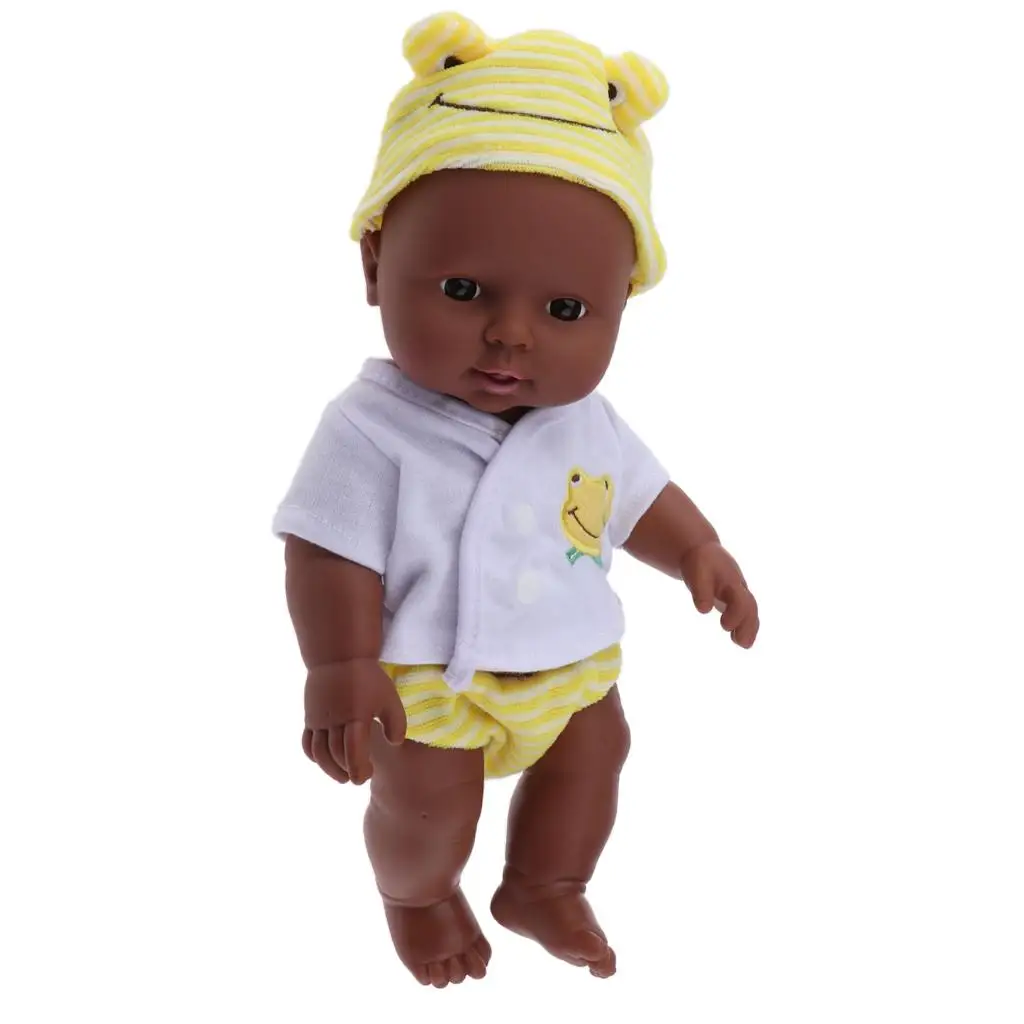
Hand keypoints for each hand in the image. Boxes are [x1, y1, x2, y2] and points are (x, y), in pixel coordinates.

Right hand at [301, 657, 405, 784]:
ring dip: (329, 769)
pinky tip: (325, 761)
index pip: (352, 750)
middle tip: (360, 777)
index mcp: (355, 715)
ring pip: (319, 752)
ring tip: (343, 777)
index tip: (365, 776)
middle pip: (335, 754)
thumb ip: (396, 722)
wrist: (338, 657)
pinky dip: (314, 757)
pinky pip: (307, 743)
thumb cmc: (368, 678)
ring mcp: (318, 719)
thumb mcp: (389, 697)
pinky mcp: (310, 717)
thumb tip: (394, 743)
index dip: (358, 768)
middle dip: (347, 770)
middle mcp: (333, 719)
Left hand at [680, 542, 758, 647]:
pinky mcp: (735, 599)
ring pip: (750, 611)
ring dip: (749, 628)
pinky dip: (745, 626)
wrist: (704, 552)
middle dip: (747, 624)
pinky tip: (740, 641)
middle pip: (750, 607)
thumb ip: (701, 591)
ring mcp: (739, 593)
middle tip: (743, 643)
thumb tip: (704, 610)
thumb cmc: (700, 564)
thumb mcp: (697, 573)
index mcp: (731, 581)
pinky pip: (745, 613)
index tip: (725, 626)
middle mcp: (739, 588)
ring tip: (744, 645)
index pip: (740, 599)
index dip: (736, 613)